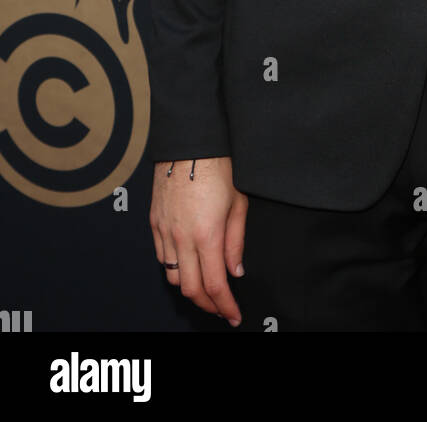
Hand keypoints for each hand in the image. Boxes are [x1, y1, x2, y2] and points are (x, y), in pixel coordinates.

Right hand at [149, 156, 247, 325]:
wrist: (190, 144)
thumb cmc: (218, 168)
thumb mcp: (238, 204)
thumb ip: (236, 242)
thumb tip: (235, 271)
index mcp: (207, 234)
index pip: (215, 285)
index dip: (225, 306)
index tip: (234, 315)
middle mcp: (182, 237)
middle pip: (190, 289)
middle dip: (207, 305)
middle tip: (221, 308)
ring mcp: (165, 231)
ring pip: (173, 276)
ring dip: (190, 288)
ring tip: (206, 287)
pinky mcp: (155, 223)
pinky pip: (162, 258)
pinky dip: (175, 268)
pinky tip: (188, 264)